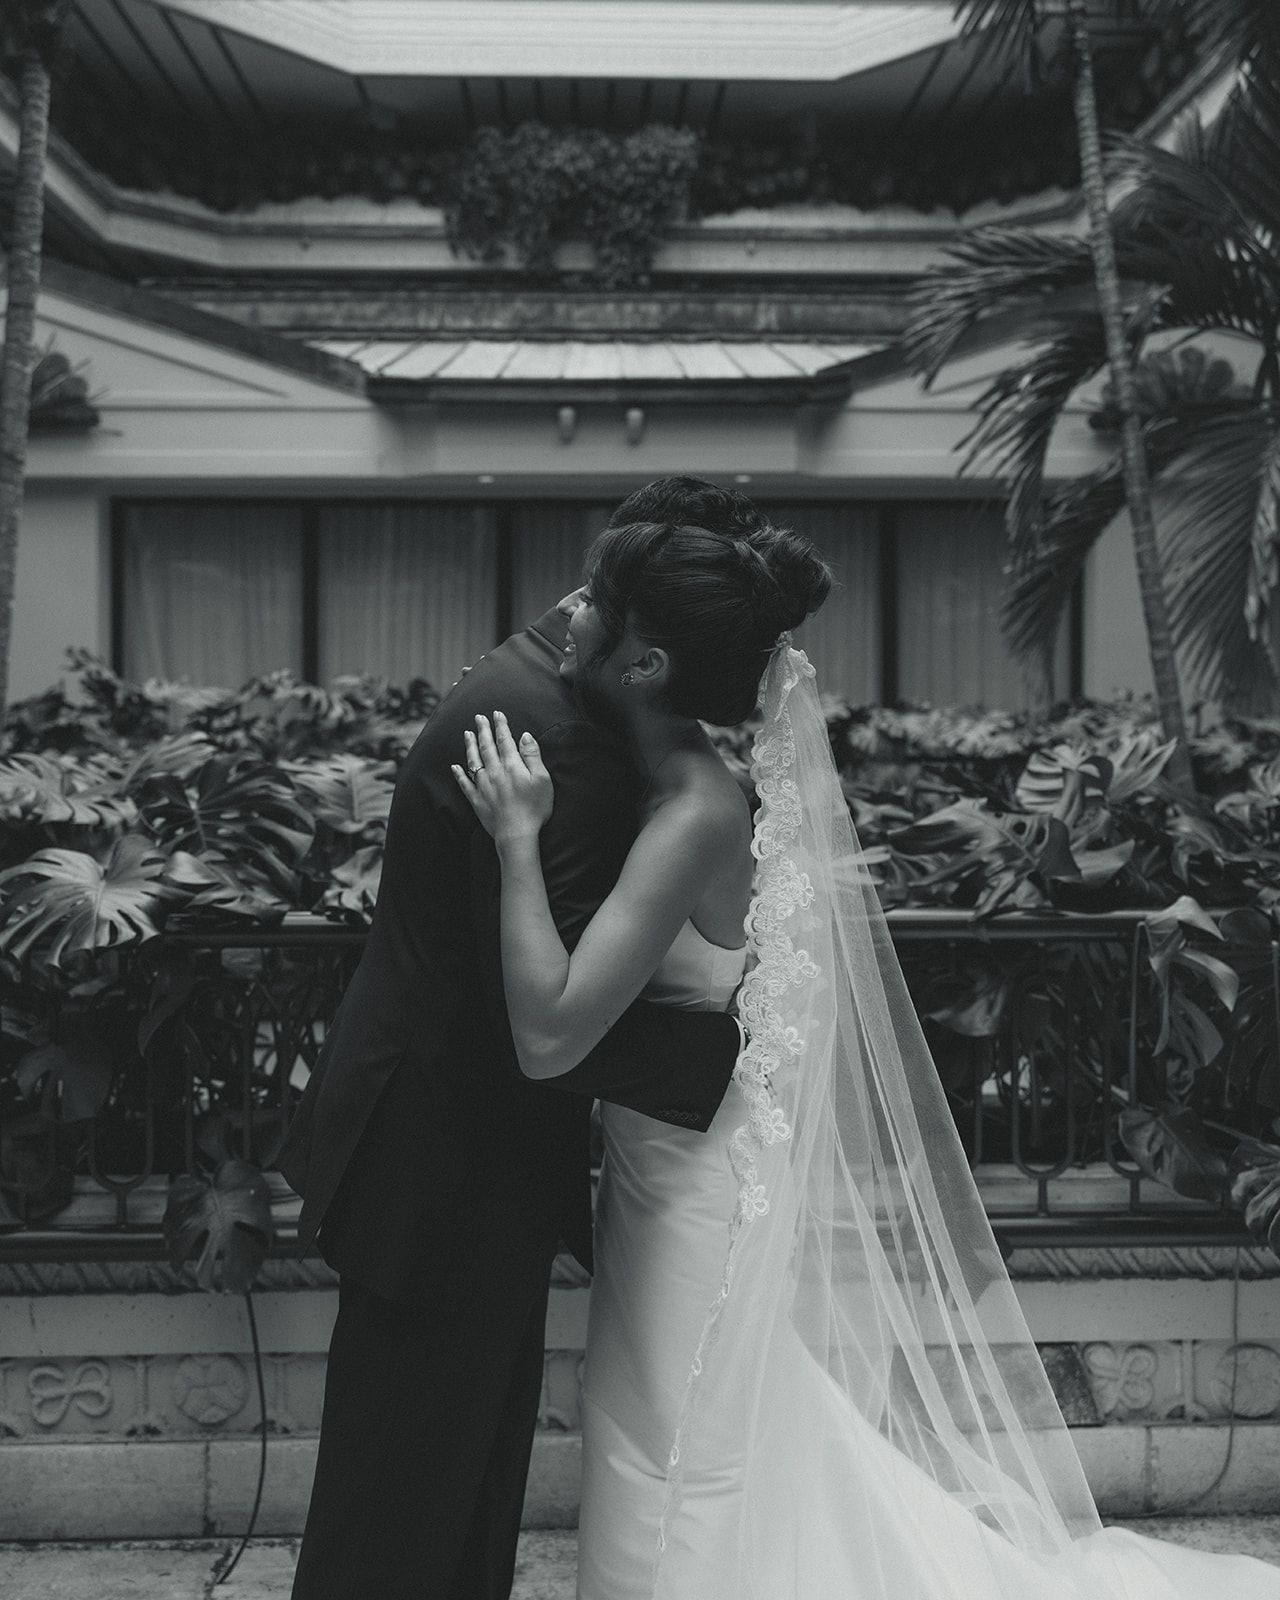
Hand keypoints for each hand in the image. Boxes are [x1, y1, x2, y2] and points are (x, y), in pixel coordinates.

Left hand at [452, 711, 553, 843]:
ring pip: (473, 761)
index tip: (497, 713)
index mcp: (511, 765)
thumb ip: (532, 756)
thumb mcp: (542, 779)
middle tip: (478, 717)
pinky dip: (459, 774)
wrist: (516, 834)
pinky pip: (464, 784)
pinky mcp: (476, 800)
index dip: (500, 725)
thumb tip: (524, 736)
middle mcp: (494, 772)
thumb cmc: (534, 807)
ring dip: (470, 745)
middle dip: (483, 730)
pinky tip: (454, 767)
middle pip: (486, 746)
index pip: (505, 740)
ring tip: (467, 733)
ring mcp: (483, 786)